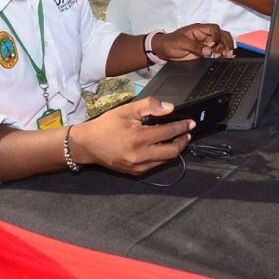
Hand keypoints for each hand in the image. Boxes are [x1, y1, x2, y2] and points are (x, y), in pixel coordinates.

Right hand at [69, 97, 193, 174]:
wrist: (87, 145)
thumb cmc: (106, 125)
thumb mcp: (127, 110)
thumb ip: (149, 106)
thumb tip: (170, 108)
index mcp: (138, 138)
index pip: (169, 132)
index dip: (182, 127)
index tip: (191, 123)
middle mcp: (140, 155)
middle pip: (172, 151)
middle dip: (183, 141)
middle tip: (187, 132)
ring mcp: (138, 166)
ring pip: (166, 160)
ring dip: (175, 150)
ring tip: (178, 139)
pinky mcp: (135, 172)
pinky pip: (156, 165)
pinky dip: (162, 156)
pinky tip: (162, 147)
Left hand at [154, 24, 234, 60]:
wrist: (164, 50)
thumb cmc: (170, 42)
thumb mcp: (180, 43)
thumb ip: (194, 46)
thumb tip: (208, 51)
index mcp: (198, 29)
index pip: (214, 29)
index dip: (216, 36)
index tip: (212, 45)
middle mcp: (204, 35)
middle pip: (221, 34)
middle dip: (226, 43)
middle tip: (226, 52)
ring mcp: (205, 43)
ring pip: (221, 42)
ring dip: (225, 48)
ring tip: (226, 56)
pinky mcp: (205, 51)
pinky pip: (217, 50)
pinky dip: (222, 53)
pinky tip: (224, 57)